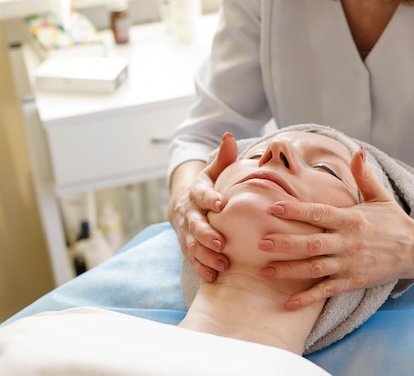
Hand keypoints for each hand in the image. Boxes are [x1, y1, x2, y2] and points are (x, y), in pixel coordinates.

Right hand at [168, 132, 237, 281]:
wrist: (183, 204)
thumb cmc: (208, 187)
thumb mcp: (213, 171)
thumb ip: (223, 159)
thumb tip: (229, 137)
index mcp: (196, 192)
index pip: (201, 194)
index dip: (210, 198)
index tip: (222, 203)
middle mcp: (189, 213)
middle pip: (194, 224)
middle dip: (206, 234)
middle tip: (221, 243)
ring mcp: (186, 232)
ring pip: (192, 245)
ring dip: (205, 256)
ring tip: (222, 265)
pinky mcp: (188, 247)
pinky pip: (192, 259)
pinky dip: (202, 268)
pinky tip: (213, 277)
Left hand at [258, 147, 413, 308]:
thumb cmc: (394, 221)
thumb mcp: (380, 196)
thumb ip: (364, 175)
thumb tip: (357, 150)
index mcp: (351, 219)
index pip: (319, 213)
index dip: (295, 210)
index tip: (273, 207)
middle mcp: (348, 242)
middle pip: (312, 243)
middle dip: (285, 244)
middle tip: (260, 243)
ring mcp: (349, 264)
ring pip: (315, 269)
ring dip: (289, 271)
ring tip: (265, 271)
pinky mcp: (352, 281)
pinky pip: (327, 291)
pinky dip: (308, 298)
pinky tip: (289, 303)